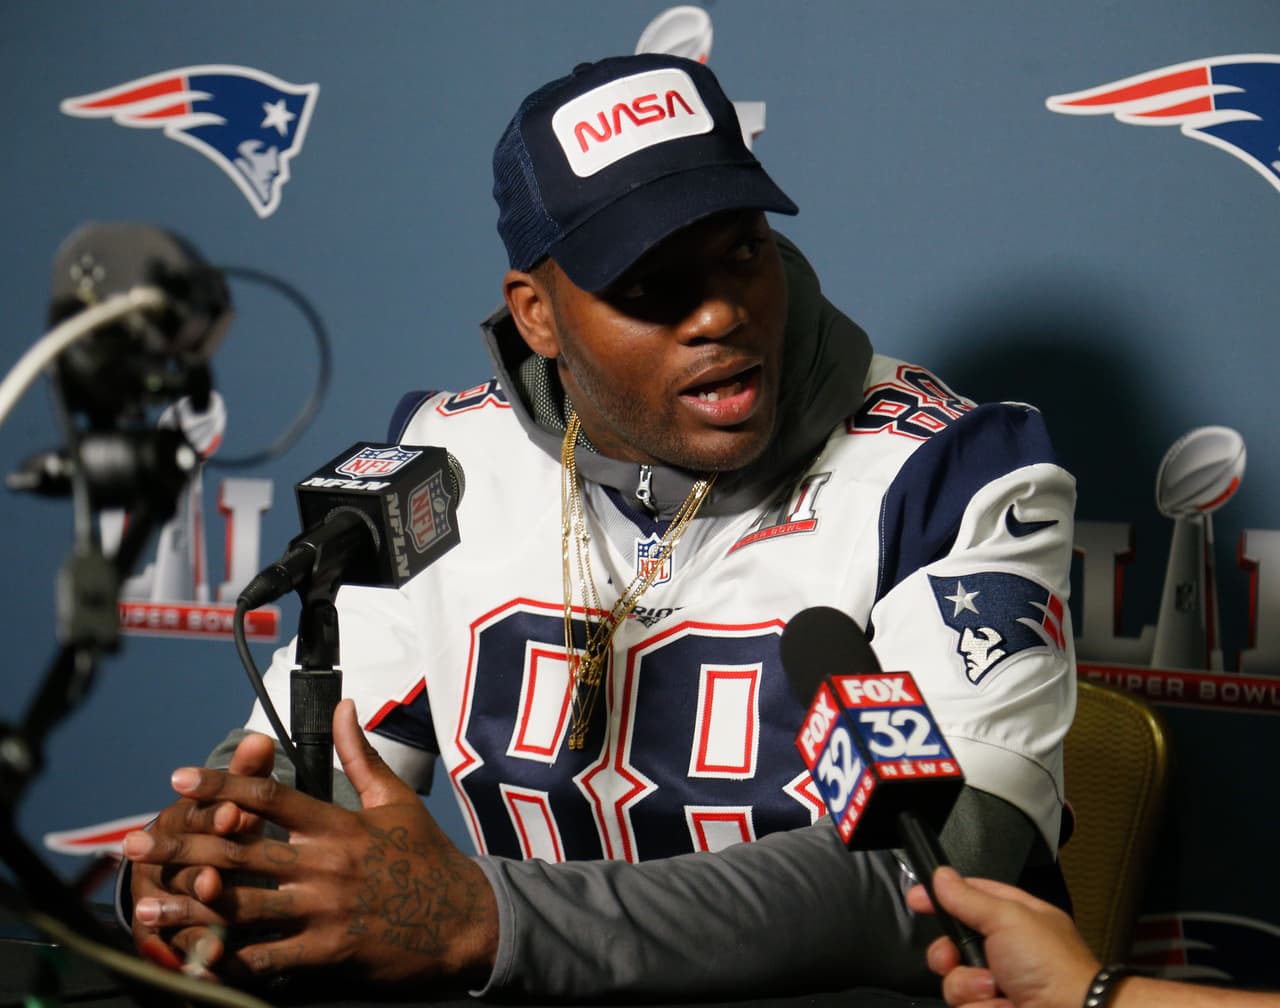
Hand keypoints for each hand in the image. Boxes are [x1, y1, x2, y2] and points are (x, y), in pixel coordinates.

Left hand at [123, 699, 497, 988]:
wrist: (466, 920)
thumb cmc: (429, 858)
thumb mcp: (397, 800)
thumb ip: (360, 755)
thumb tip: (343, 706)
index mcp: (338, 824)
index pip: (269, 796)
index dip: (221, 785)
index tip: (180, 780)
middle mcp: (324, 864)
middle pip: (238, 851)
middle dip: (179, 846)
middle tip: (131, 845)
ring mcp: (324, 911)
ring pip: (241, 907)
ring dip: (186, 908)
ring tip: (143, 906)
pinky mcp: (327, 954)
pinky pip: (267, 959)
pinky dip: (227, 962)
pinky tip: (191, 961)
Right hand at [906, 867, 1098, 1007]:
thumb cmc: (1053, 967)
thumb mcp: (1008, 917)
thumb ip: (969, 897)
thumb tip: (941, 876)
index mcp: (1015, 919)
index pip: (970, 897)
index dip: (943, 896)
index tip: (918, 898)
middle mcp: (1006, 952)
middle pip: (953, 944)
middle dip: (949, 953)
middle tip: (954, 956)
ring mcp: (1000, 985)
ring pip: (954, 979)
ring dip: (967, 984)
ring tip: (993, 989)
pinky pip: (965, 1006)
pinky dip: (978, 1007)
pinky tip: (1000, 1006)